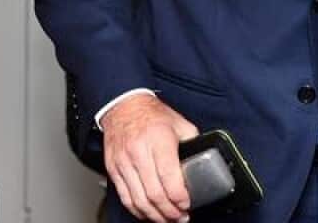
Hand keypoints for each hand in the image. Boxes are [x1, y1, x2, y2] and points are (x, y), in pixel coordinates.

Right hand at [102, 93, 198, 221]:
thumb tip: (204, 159)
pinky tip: (149, 214)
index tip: (187, 204)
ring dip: (155, 215)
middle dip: (170, 211)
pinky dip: (138, 211)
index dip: (179, 197)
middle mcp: (139, 152)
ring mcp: (124, 162)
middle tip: (180, 217)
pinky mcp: (113, 169)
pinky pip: (125, 197)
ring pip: (139, 200)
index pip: (169, 177)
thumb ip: (192, 142)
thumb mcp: (179, 123)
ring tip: (168, 219)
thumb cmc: (152, 115)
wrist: (123, 106)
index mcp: (159, 140)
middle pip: (154, 193)